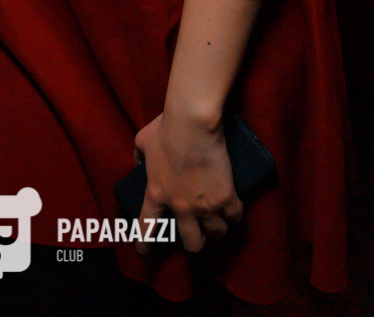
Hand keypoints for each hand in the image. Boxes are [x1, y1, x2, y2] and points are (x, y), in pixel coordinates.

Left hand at [131, 111, 243, 254]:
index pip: (147, 228)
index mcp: (157, 193)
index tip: (145, 252)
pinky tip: (234, 210)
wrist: (192, 121)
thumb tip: (138, 162)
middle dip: (196, 243)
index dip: (145, 244)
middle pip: (192, 242)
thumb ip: (139, 156)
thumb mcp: (142, 140)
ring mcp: (204, 205)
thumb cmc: (166, 127)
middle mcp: (181, 206)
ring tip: (219, 223)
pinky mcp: (225, 196)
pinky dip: (235, 214)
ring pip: (216, 234)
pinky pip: (235, 216)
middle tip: (199, 235)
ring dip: (218, 229)